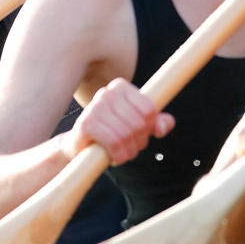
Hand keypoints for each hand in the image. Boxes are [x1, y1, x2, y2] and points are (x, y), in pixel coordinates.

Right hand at [60, 78, 174, 163]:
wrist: (80, 146)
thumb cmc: (111, 133)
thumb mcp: (136, 126)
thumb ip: (156, 123)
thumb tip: (164, 126)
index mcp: (120, 87)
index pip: (149, 109)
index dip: (150, 128)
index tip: (140, 135)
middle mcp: (106, 92)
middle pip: (139, 123)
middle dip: (139, 142)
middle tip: (130, 148)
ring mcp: (94, 106)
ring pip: (127, 134)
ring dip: (129, 152)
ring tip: (122, 154)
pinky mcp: (86, 123)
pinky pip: (114, 141)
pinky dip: (118, 155)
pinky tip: (114, 157)